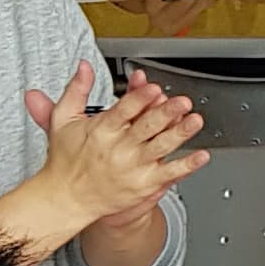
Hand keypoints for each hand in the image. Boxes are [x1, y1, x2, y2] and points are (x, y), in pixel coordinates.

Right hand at [26, 64, 208, 233]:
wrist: (66, 199)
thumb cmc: (66, 159)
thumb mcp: (63, 120)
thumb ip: (77, 90)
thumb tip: (84, 66)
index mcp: (101, 130)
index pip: (123, 110)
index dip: (139, 98)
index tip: (153, 88)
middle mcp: (118, 148)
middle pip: (146, 126)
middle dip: (166, 113)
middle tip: (182, 101)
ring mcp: (133, 167)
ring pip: (161, 147)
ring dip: (180, 133)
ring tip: (195, 121)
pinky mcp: (144, 184)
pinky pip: (169, 173)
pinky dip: (187, 165)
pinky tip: (201, 155)